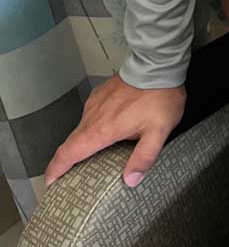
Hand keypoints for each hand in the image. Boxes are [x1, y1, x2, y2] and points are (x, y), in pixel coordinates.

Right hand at [44, 73, 185, 187]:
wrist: (157, 64)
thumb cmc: (159, 96)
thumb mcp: (158, 132)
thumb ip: (144, 157)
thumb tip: (131, 180)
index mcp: (101, 129)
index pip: (68, 153)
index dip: (56, 170)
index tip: (51, 182)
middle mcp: (92, 116)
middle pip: (70, 143)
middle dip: (66, 162)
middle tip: (70, 177)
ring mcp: (95, 103)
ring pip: (81, 129)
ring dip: (81, 144)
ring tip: (90, 157)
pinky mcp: (100, 94)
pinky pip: (90, 116)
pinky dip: (91, 128)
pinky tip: (105, 132)